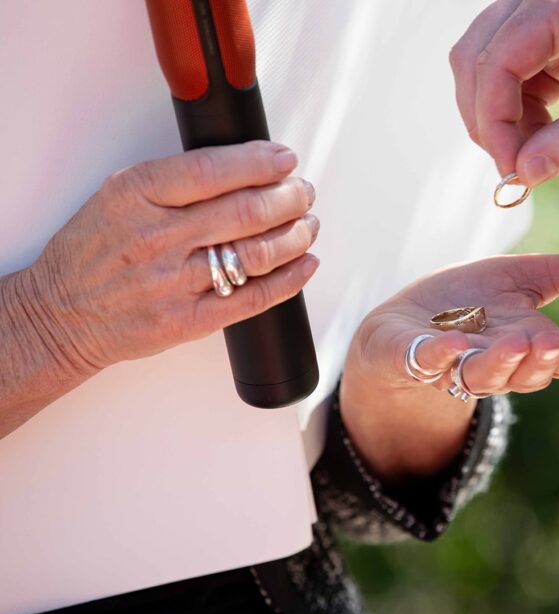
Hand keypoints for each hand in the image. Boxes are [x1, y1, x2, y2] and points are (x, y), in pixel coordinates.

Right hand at [23, 141, 319, 375]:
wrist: (62, 313)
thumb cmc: (96, 250)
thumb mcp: (120, 196)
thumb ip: (176, 181)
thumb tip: (246, 166)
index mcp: (136, 195)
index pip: (213, 170)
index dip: (260, 163)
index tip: (286, 159)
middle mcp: (156, 237)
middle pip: (246, 211)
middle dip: (289, 197)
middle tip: (303, 192)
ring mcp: (174, 282)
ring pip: (257, 253)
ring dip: (296, 235)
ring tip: (308, 224)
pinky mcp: (189, 320)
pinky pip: (254, 298)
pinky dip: (290, 279)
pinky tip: (306, 264)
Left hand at [340, 250, 558, 481]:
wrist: (405, 322)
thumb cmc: (471, 300)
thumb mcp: (526, 276)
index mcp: (525, 346)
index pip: (552, 358)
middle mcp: (493, 363)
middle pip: (521, 372)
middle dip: (538, 360)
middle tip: (552, 344)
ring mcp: (452, 366)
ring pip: (480, 374)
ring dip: (498, 362)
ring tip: (515, 342)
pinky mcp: (410, 357)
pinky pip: (424, 362)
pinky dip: (435, 357)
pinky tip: (447, 345)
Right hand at [450, 0, 558, 184]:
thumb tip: (524, 175)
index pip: (496, 60)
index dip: (494, 122)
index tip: (514, 172)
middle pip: (476, 59)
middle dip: (489, 121)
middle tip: (519, 170)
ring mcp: (539, 11)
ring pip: (484, 66)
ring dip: (500, 118)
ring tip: (539, 153)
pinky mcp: (545, 32)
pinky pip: (507, 72)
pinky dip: (517, 111)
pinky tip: (546, 135)